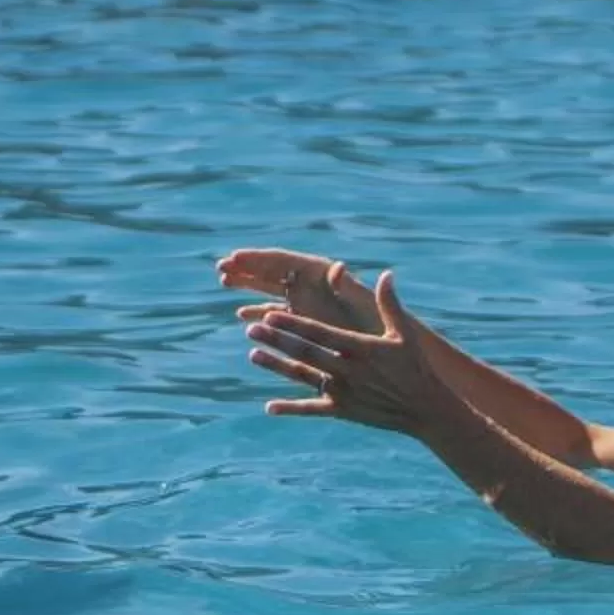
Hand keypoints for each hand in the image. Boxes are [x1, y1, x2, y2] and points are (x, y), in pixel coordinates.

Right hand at [217, 247, 383, 335]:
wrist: (392, 357)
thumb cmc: (382, 329)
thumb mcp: (366, 309)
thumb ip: (351, 289)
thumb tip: (338, 268)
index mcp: (324, 279)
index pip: (286, 262)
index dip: (260, 259)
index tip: (235, 257)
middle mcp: (314, 289)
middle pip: (275, 273)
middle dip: (249, 269)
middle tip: (221, 267)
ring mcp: (309, 307)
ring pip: (274, 293)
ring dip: (250, 287)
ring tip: (225, 282)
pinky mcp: (307, 326)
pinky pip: (280, 316)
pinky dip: (261, 313)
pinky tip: (243, 316)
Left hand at [247, 272, 448, 434]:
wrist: (426, 409)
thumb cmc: (415, 367)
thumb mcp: (404, 334)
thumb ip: (390, 304)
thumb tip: (386, 274)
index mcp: (359, 348)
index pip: (320, 332)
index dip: (294, 323)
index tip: (272, 313)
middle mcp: (347, 370)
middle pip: (305, 353)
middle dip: (277, 340)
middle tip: (252, 327)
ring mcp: (343, 392)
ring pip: (303, 378)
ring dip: (277, 367)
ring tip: (252, 355)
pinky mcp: (343, 411)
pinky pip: (313, 409)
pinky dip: (291, 408)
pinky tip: (269, 407)